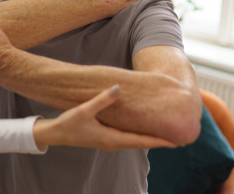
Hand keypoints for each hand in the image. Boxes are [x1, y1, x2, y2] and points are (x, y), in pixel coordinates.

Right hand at [33, 85, 176, 150]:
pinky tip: (141, 130)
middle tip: (178, 138)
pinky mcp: (104, 138)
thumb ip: (102, 100)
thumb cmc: (69, 124)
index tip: (176, 142)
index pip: (141, 141)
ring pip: (134, 141)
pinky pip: (127, 138)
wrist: (55, 135)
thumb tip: (117, 88)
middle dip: (159, 141)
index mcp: (111, 139)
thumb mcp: (84, 110)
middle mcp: (113, 143)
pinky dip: (138, 136)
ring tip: (164, 133)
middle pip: (141, 142)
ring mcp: (109, 142)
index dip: (159, 140)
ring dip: (149, 138)